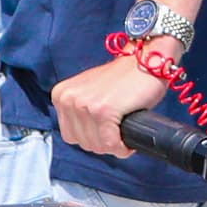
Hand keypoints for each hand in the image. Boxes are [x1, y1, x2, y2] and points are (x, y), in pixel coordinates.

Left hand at [54, 50, 170, 156]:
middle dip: (103, 142)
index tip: (106, 130)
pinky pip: (111, 144)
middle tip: (117, 130)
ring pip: (97, 146)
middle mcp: (68, 99)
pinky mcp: (103, 111)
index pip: (70, 136)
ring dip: (114, 145)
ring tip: (123, 130)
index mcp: (61, 95)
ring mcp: (84, 105)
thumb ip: (80, 113)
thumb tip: (84, 138)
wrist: (146, 60)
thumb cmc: (123, 78)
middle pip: (83, 143)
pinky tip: (128, 139)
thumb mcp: (90, 93)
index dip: (92, 137)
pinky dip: (122, 147)